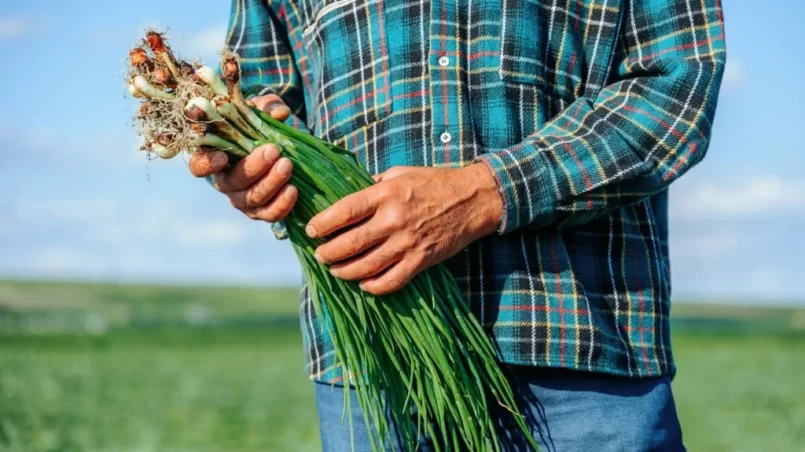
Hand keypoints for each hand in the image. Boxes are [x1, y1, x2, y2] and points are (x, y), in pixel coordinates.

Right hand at [188, 94, 296, 221]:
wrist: (280, 149)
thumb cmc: (259, 127)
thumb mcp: (261, 110)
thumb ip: (267, 106)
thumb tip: (280, 112)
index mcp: (216, 157)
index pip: (199, 166)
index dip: (206, 164)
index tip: (222, 156)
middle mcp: (226, 182)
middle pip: (232, 183)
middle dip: (253, 167)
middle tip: (273, 150)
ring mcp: (243, 200)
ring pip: (252, 199)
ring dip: (271, 183)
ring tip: (288, 165)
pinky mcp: (262, 211)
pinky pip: (269, 214)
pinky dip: (282, 205)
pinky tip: (293, 189)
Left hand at [307, 164, 502, 295]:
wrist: (472, 199)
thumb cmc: (434, 182)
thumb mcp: (400, 173)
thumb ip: (373, 185)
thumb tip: (347, 196)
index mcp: (385, 194)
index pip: (344, 212)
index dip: (322, 224)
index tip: (311, 230)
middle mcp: (394, 220)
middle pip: (350, 244)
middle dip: (328, 253)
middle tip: (320, 254)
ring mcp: (408, 243)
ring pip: (366, 266)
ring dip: (345, 271)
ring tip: (335, 270)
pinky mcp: (421, 260)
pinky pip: (392, 281)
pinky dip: (373, 286)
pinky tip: (363, 283)